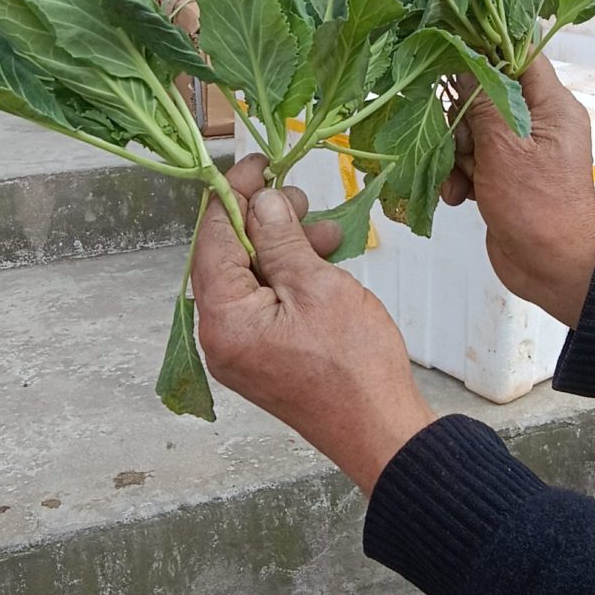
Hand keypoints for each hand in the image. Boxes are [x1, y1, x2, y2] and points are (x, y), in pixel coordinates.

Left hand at [192, 155, 435, 493]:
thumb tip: (261, 200)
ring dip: (286, 247)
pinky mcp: (264, 357)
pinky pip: (267, 302)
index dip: (235, 193)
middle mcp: (220, 336)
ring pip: (252, 277)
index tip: (259, 162)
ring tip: (328, 231)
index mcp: (222, 319)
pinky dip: (292, 276)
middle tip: (302, 196)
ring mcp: (241, 350)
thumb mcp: (318, 286)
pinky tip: (326, 260)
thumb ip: (282, 238)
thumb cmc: (354, 364)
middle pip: (229, 256)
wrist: (381, 431)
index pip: (213, 237)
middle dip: (266, 220)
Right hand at [442, 56, 594, 329]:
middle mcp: (537, 123)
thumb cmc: (539, 207)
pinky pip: (471, 162)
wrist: (552, 268)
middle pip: (485, 95)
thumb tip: (461, 60)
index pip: (520, 55)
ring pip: (471, 131)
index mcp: (551, 106)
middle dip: (460, 119)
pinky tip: (458, 196)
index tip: (449, 49)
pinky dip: (459, 177)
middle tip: (459, 142)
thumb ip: (481, 102)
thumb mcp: (504, 147)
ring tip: (458, 179)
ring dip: (455, 155)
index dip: (486, 48)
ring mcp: (519, 151)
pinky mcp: (503, 176)